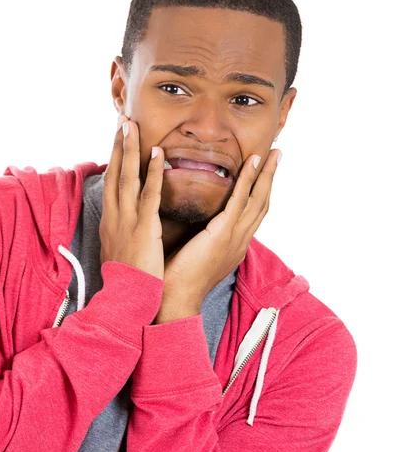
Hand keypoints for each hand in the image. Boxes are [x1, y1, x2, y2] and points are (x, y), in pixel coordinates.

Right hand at [99, 115, 165, 279]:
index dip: (114, 158)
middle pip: (114, 172)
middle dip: (118, 145)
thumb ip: (120, 231)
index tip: (117, 138)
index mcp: (110, 220)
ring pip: (127, 177)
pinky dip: (153, 172)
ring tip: (132, 125)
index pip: (111, 182)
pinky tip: (158, 153)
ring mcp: (127, 220)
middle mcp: (115, 215)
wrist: (125, 299)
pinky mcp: (144, 227)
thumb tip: (121, 222)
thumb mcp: (116, 251)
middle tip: (123, 119)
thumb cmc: (125, 279)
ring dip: (129, 149)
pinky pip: (149, 194)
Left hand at [155, 149, 281, 323]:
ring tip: (273, 153)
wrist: (173, 299)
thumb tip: (193, 220)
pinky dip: (249, 181)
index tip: (263, 172)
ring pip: (258, 200)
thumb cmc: (176, 277)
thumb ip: (199, 235)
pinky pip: (240, 202)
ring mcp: (235, 238)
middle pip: (262, 204)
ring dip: (267, 174)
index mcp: (233, 245)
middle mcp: (240, 241)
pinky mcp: (223, 234)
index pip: (251, 213)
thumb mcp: (193, 252)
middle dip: (271, 178)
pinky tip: (253, 163)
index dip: (260, 191)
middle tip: (278, 155)